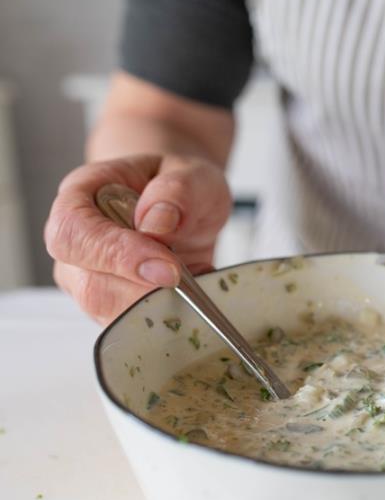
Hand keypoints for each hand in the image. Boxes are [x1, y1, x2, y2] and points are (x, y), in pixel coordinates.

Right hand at [45, 154, 231, 323]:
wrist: (183, 206)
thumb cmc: (178, 186)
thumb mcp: (191, 173)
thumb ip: (176, 191)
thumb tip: (157, 224)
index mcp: (80, 197)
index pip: (74, 233)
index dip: (116, 255)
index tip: (167, 268)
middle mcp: (76, 243)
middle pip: (90, 285)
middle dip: (146, 291)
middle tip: (192, 278)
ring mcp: (88, 279)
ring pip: (110, 313)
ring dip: (159, 305)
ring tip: (195, 277)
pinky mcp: (110, 305)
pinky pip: (131, 326)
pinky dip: (166, 315)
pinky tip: (190, 293)